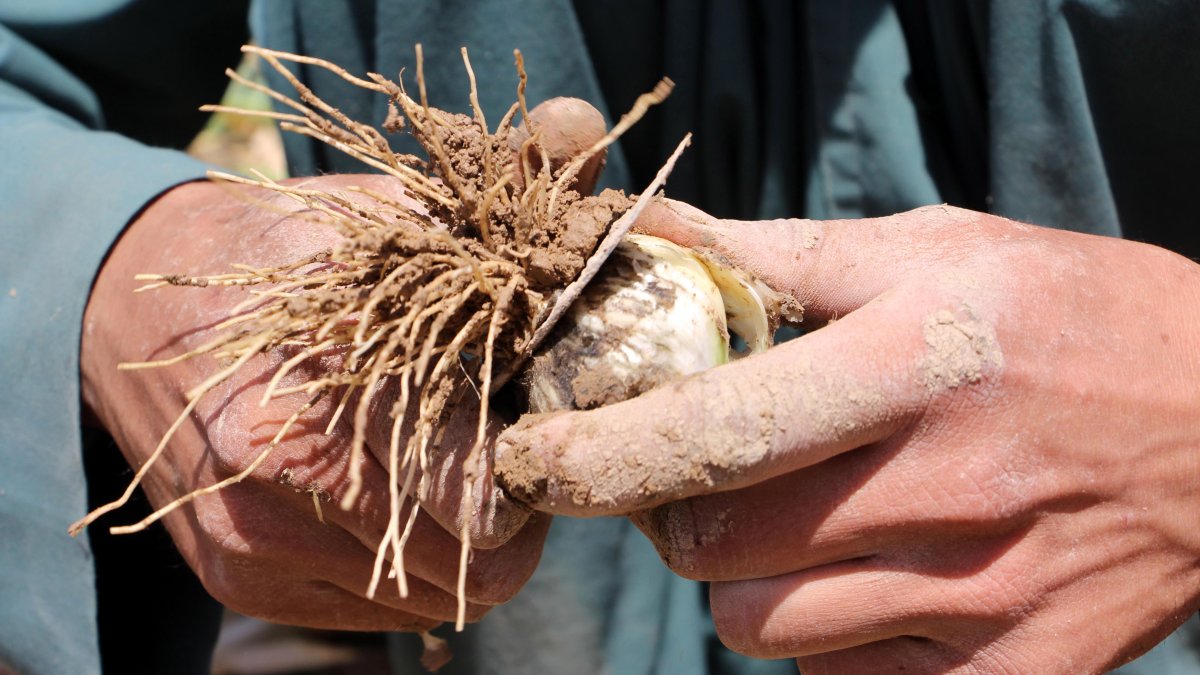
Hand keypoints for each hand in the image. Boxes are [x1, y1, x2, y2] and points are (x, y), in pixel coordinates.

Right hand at [81, 97, 607, 629]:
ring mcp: (253, 538)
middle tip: (512, 451)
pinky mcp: (238, 581)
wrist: (134, 316)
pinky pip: (380, 613)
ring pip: (437, 599)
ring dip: (468, 546)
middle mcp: (281, 467)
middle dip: (516, 515)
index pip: (480, 489)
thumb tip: (620, 181)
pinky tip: (396, 494)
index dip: (538, 467)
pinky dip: (411, 564)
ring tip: (454, 467)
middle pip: (476, 564)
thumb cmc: (288, 256)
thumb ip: (507, 203)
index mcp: (331, 363)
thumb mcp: (389, 209)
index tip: (548, 428)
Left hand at [495, 201, 1199, 671]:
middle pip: (715, 548)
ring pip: (764, 627)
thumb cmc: (1076, 315)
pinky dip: (821, 635)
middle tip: (690, 479)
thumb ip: (788, 255)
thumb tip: (659, 239)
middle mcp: (950, 487)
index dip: (602, 455)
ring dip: (742, 578)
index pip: (715, 428)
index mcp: (921, 360)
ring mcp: (985, 595)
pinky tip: (865, 576)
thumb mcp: (941, 249)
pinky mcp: (1019, 670)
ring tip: (791, 522)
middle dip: (668, 517)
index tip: (547, 459)